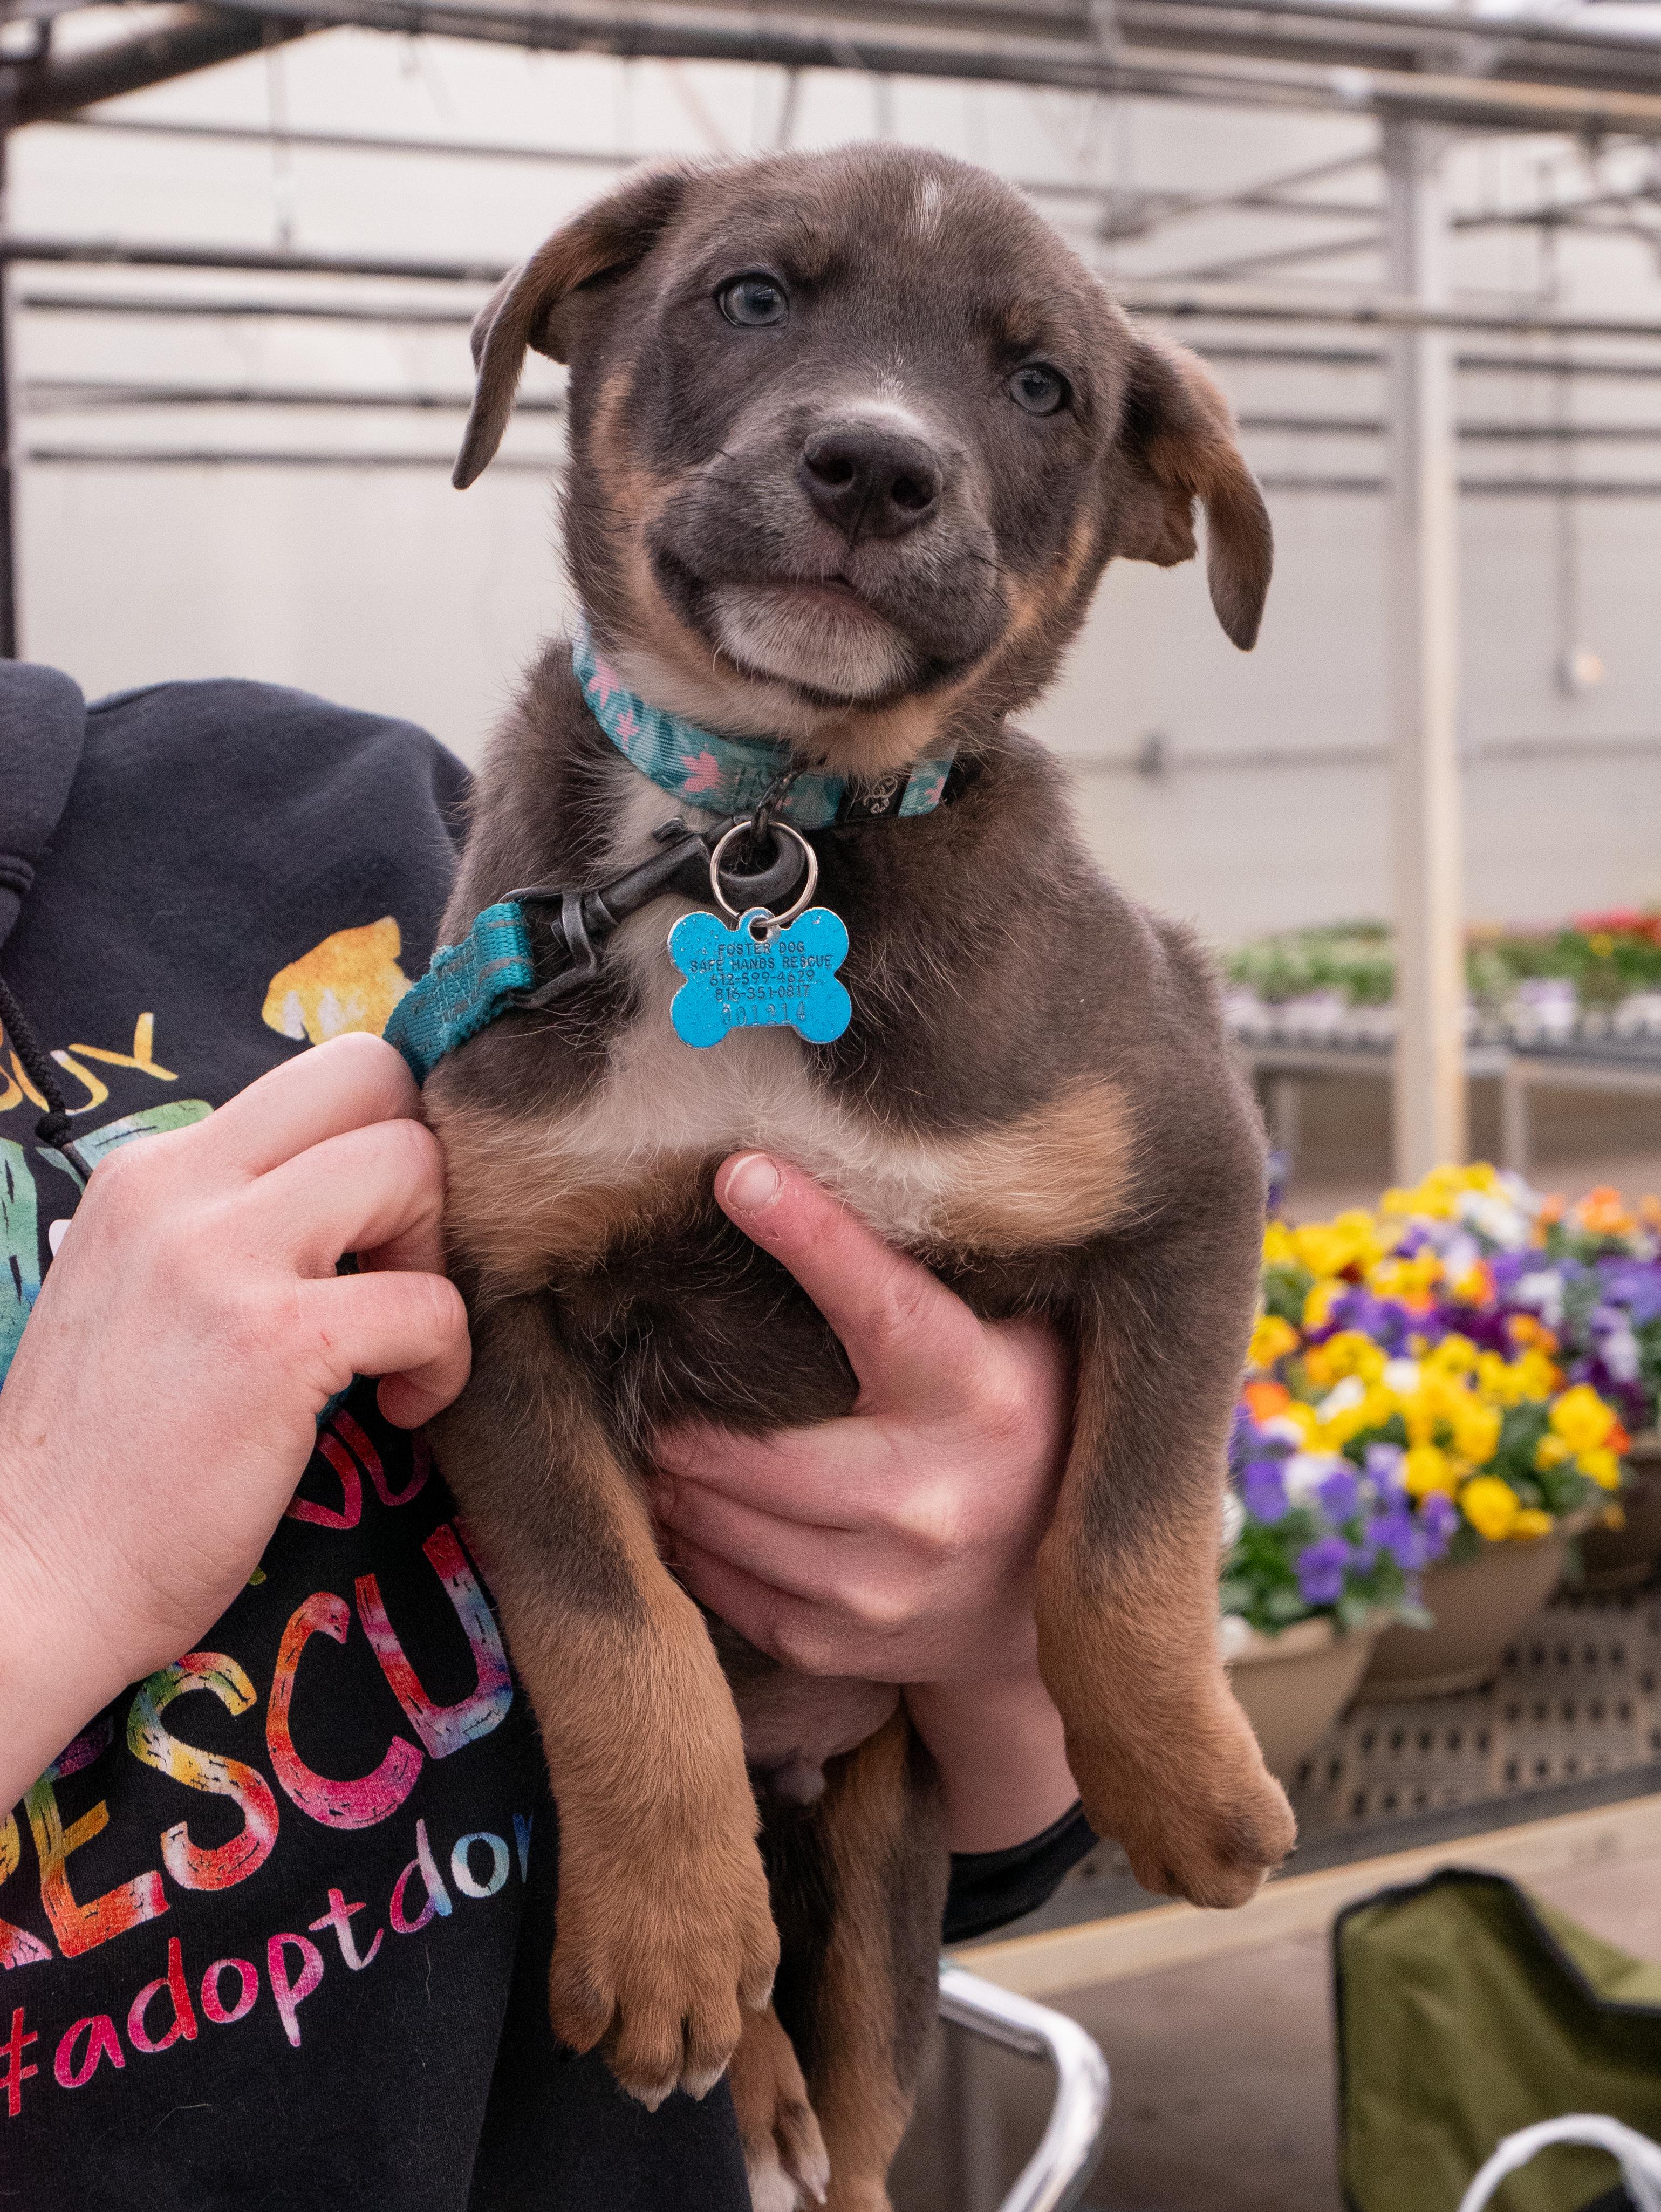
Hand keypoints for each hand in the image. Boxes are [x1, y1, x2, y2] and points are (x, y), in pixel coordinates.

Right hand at [0, 1033, 469, 1805]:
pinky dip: (444, 1359)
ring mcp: (224, 1257)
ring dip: (439, 1259)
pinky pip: (430, 1301)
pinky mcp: (275, 1342)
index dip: (385, 1140)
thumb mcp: (149, 1287)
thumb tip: (354, 1195)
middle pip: (373, 1076)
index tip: (379, 1234)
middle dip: (423, 1168)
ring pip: (414, 1165)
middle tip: (399, 1271)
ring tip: (397, 1345)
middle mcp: (182, 1188)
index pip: (321, 1075)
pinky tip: (398, 1411)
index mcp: (154, 1171)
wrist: (37, 1574)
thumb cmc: (108, 1454)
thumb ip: (235, 1223)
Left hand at [651, 1152, 1080, 1849]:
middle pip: (754, 1449)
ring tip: (660, 1434)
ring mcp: (885, 1587)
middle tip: (645, 1371)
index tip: (736, 1172)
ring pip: (717, 1520)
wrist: (1052, 1604)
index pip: (884, 1304)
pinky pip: (719, 1584)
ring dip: (669, 1475)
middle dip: (680, 1411)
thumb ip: (919, 1282)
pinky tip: (688, 1503)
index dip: (810, 1234)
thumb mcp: (999, 1343)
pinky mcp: (839, 1645)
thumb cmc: (1013, 1429)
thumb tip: (794, 1178)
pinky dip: (688, 1538)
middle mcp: (935, 1500)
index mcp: (980, 1396)